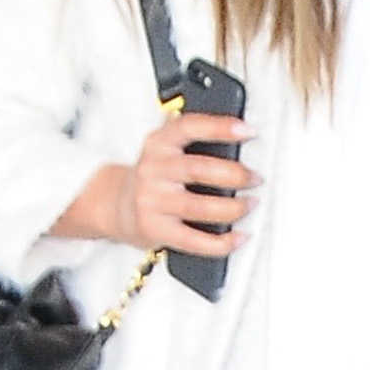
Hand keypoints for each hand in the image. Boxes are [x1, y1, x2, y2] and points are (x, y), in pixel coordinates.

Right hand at [57, 113, 258, 257]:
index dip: (219, 127)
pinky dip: (221, 242)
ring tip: (251, 204)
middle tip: (256, 178)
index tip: (248, 131)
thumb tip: (238, 131)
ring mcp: (152, 201)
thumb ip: (191, 139)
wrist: (114, 205)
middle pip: (199, 170)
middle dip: (235, 175)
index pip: (188, 127)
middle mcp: (152, 170)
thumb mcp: (164, 150)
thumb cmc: (154, 177)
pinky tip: (239, 236)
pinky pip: (194, 240)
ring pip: (200, 206)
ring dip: (233, 208)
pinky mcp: (155, 230)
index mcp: (158, 143)